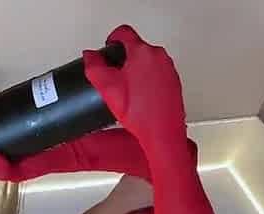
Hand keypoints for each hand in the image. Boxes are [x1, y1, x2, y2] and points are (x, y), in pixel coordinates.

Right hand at [83, 25, 187, 147]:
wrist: (162, 131)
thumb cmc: (140, 112)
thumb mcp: (108, 88)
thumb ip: (94, 67)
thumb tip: (89, 55)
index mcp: (142, 52)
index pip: (124, 32)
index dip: (112, 38)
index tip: (108, 46)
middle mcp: (159, 56)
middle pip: (136, 47)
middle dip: (123, 58)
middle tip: (114, 75)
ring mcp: (168, 68)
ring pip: (147, 60)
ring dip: (135, 69)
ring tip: (127, 90)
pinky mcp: (173, 80)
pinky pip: (156, 72)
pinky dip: (146, 79)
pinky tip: (139, 97)